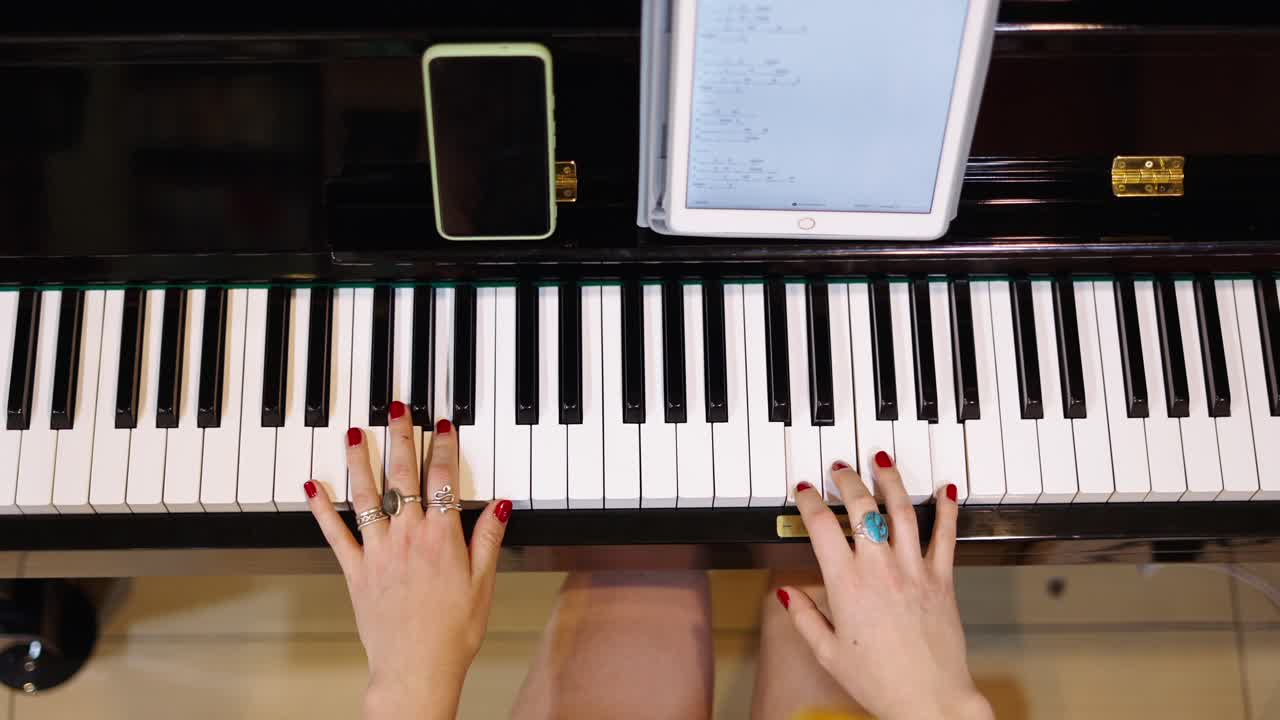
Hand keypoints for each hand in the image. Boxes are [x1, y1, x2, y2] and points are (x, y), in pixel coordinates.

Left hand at [305, 403, 512, 719]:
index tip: (442, 425)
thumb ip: (489, 539)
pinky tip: (311, 487)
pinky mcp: (355, 570)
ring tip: (354, 432)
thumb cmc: (452, 632)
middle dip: (400, 437)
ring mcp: (378, 551)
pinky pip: (335, 534)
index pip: (443, 479)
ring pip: (366, 495)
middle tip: (397, 408)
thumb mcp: (483, 583)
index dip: (443, 447)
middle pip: (402, 476)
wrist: (416, 668)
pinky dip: (321, 509)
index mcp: (442, 537)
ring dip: (359, 461)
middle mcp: (407, 536)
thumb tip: (499, 504)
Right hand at [778, 452, 991, 719]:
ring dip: (890, 480)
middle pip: (861, 507)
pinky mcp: (941, 579)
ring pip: (901, 510)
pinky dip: (947, 509)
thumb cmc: (880, 682)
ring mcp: (913, 570)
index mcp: (846, 585)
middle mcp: (880, 569)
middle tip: (840, 468)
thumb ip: (805, 618)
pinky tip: (946, 489)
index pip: (821, 527)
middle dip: (847, 480)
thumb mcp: (828, 653)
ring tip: (881, 461)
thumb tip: (788, 592)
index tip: (805, 491)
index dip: (809, 502)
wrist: (929, 701)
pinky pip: (946, 536)